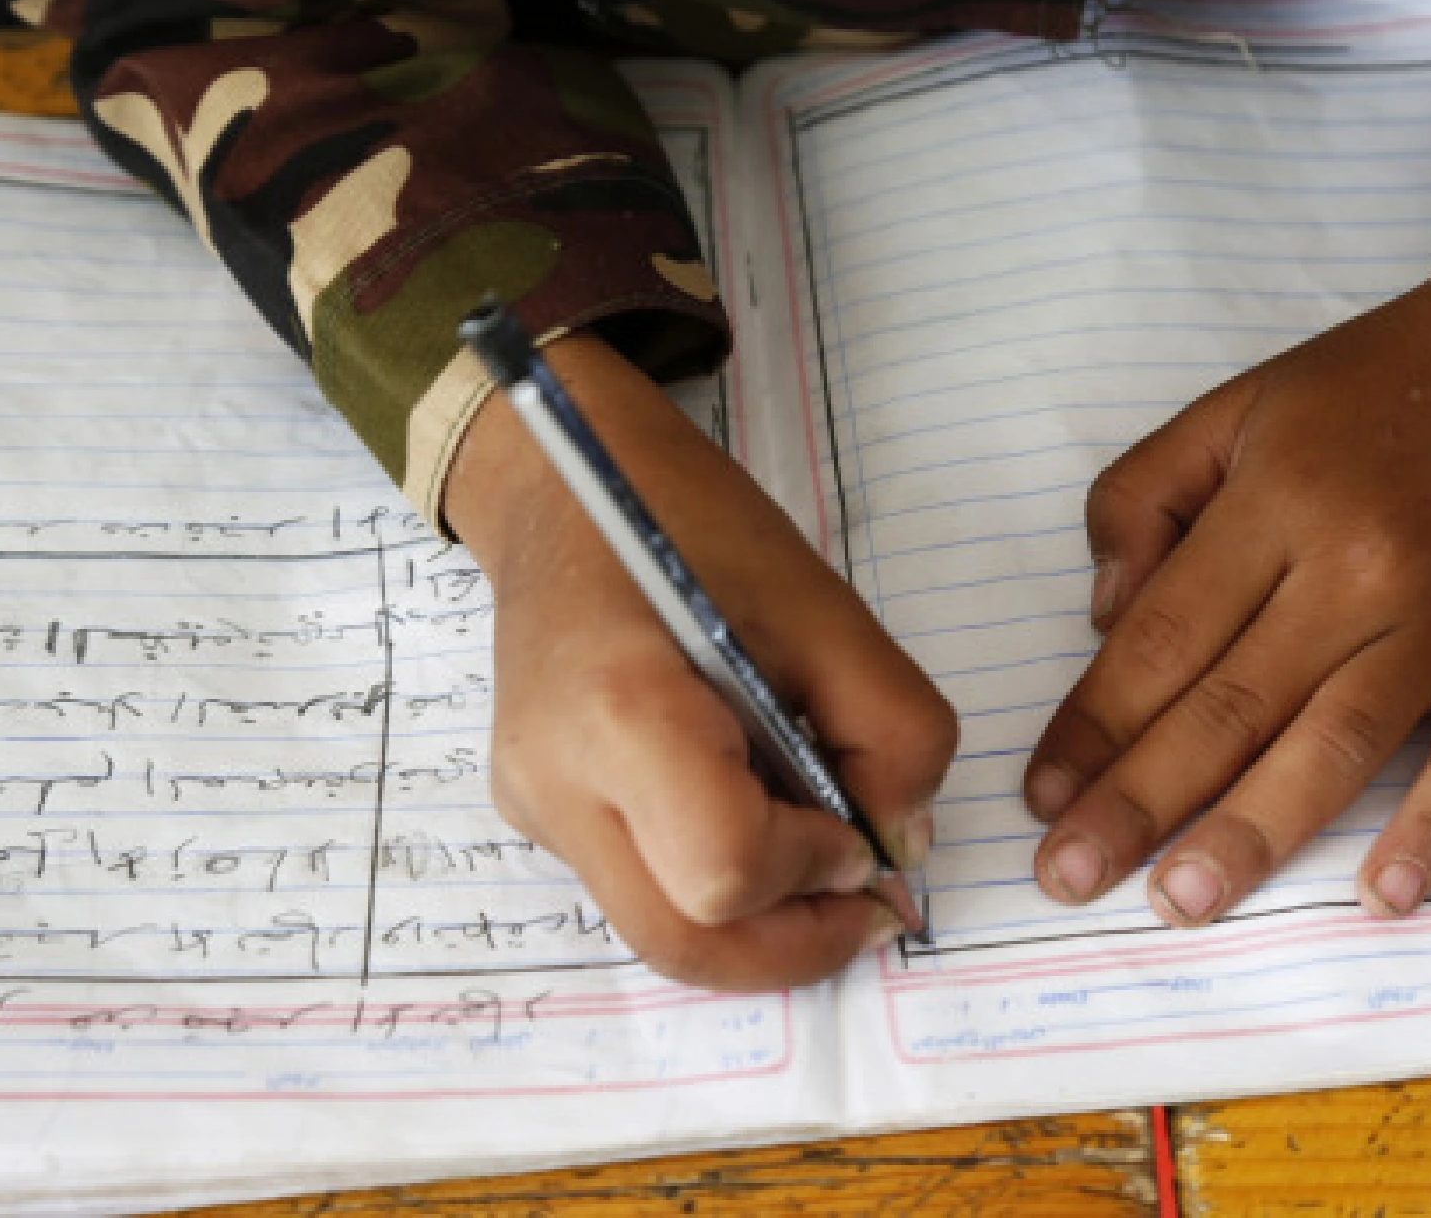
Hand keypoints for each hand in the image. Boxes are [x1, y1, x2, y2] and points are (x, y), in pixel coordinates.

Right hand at [445, 334, 955, 989]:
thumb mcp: (825, 610)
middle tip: (870, 908)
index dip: (813, 870)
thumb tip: (897, 844)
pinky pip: (635, 889)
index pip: (723, 869)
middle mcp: (556, 783)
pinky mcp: (535, 813)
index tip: (860, 831)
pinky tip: (756, 822)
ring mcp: (533, 807)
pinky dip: (712, 888)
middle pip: (681, 942)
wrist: (560, 487)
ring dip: (756, 927)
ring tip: (821, 866)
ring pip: (656, 932)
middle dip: (794, 944)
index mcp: (623, 712)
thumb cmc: (693, 526)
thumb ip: (891, 731)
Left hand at [1024, 177, 1430, 924]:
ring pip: (1339, 744)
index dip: (1093, 725)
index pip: (1162, 639)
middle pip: (1231, 706)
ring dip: (1255, 832)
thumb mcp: (1235, 404)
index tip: (1041, 797)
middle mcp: (1360, 565)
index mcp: (1278, 501)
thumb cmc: (1378, 383)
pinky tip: (1383, 893)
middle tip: (1069, 880)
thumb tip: (1105, 622)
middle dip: (1140, 802)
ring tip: (1183, 900)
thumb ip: (1145, 498)